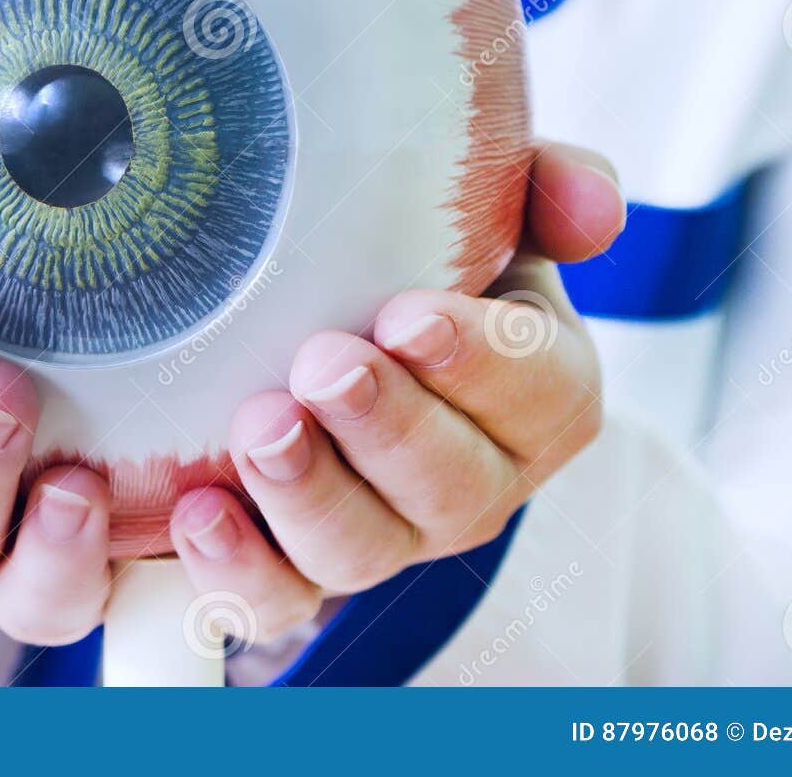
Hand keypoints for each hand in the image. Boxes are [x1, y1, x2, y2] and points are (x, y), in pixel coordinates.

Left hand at [165, 141, 623, 637]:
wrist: (310, 316)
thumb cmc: (411, 262)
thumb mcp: (486, 211)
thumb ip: (547, 188)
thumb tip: (592, 209)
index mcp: (535, 396)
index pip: (543, 395)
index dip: (483, 362)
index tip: (409, 316)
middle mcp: (468, 484)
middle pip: (453, 487)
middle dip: (388, 427)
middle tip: (324, 365)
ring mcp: (382, 537)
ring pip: (363, 552)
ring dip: (310, 495)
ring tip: (259, 429)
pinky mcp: (292, 573)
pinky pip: (273, 602)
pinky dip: (236, 569)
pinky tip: (199, 514)